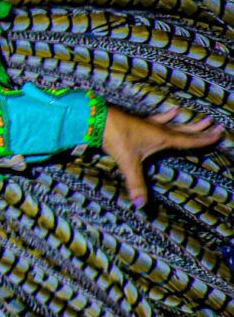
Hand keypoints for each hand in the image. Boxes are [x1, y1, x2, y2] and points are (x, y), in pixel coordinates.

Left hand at [101, 106, 223, 207]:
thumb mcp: (128, 162)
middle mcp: (158, 129)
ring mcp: (147, 123)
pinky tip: (172, 111)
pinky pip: (157, 119)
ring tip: (201, 118)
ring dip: (187, 123)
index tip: (220, 134)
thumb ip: (136, 184)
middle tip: (217, 124)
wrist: (97, 116)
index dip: (204, 139)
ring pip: (173, 123)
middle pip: (184, 130)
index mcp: (162, 138)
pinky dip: (166, 116)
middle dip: (201, 129)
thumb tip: (141, 205)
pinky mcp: (137, 120)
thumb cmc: (115, 137)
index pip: (188, 140)